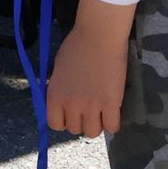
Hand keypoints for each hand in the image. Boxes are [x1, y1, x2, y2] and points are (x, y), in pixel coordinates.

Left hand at [47, 11, 131, 137]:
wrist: (99, 35)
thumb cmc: (76, 46)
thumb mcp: (58, 70)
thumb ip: (59, 89)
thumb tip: (63, 104)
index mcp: (54, 95)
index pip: (55, 124)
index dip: (63, 121)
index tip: (71, 113)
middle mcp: (70, 104)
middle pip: (74, 130)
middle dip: (80, 121)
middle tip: (88, 108)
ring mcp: (91, 106)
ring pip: (92, 132)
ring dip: (96, 124)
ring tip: (101, 111)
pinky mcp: (111, 104)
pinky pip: (112, 127)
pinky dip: (112, 123)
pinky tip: (112, 112)